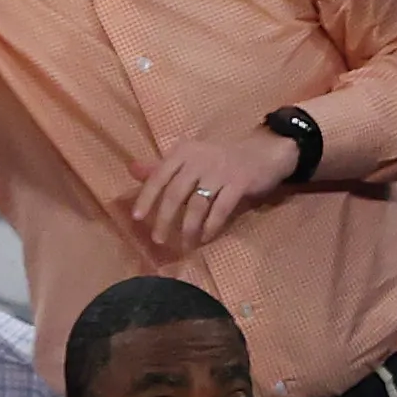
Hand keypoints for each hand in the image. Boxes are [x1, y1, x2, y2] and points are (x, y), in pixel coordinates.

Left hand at [128, 132, 298, 254]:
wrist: (265, 152)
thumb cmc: (223, 158)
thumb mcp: (191, 158)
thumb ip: (163, 167)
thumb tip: (132, 170)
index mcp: (183, 152)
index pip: (159, 176)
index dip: (147, 198)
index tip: (137, 218)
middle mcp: (199, 160)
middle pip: (175, 193)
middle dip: (165, 219)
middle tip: (159, 239)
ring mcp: (220, 172)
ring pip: (197, 204)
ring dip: (188, 227)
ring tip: (184, 244)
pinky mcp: (239, 183)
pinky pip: (221, 209)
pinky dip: (212, 226)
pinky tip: (206, 238)